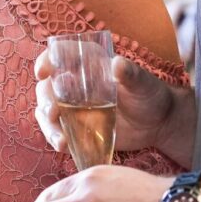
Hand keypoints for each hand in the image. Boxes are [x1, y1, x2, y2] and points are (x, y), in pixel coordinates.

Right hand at [34, 52, 191, 154]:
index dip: (47, 60)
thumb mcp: (142, 82)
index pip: (60, 55)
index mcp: (88, 64)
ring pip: (47, 112)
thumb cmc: (149, 94)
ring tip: (59, 139)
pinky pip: (58, 131)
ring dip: (48, 125)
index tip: (42, 71)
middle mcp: (75, 83)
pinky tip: (63, 146)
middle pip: (47, 88)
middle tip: (53, 112)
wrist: (157, 122)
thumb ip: (130, 73)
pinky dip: (56, 138)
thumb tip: (117, 64)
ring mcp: (73, 107)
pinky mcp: (76, 127)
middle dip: (45, 100)